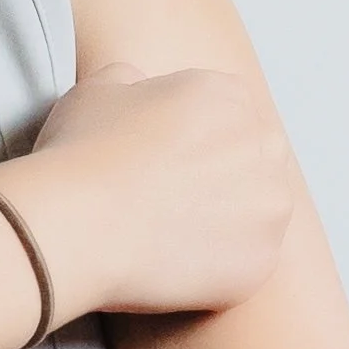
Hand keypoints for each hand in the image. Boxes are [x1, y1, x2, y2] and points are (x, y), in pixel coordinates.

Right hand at [0, 62, 292, 319]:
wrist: (79, 225)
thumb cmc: (83, 154)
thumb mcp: (97, 90)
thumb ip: (131, 81)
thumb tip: (136, 88)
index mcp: (227, 94)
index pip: (228, 113)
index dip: (195, 139)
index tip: (165, 161)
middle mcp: (261, 143)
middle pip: (255, 159)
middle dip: (223, 178)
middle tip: (172, 200)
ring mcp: (269, 204)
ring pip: (257, 213)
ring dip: (226, 223)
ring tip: (171, 235)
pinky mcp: (262, 259)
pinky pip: (248, 262)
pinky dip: (219, 267)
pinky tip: (175, 264)